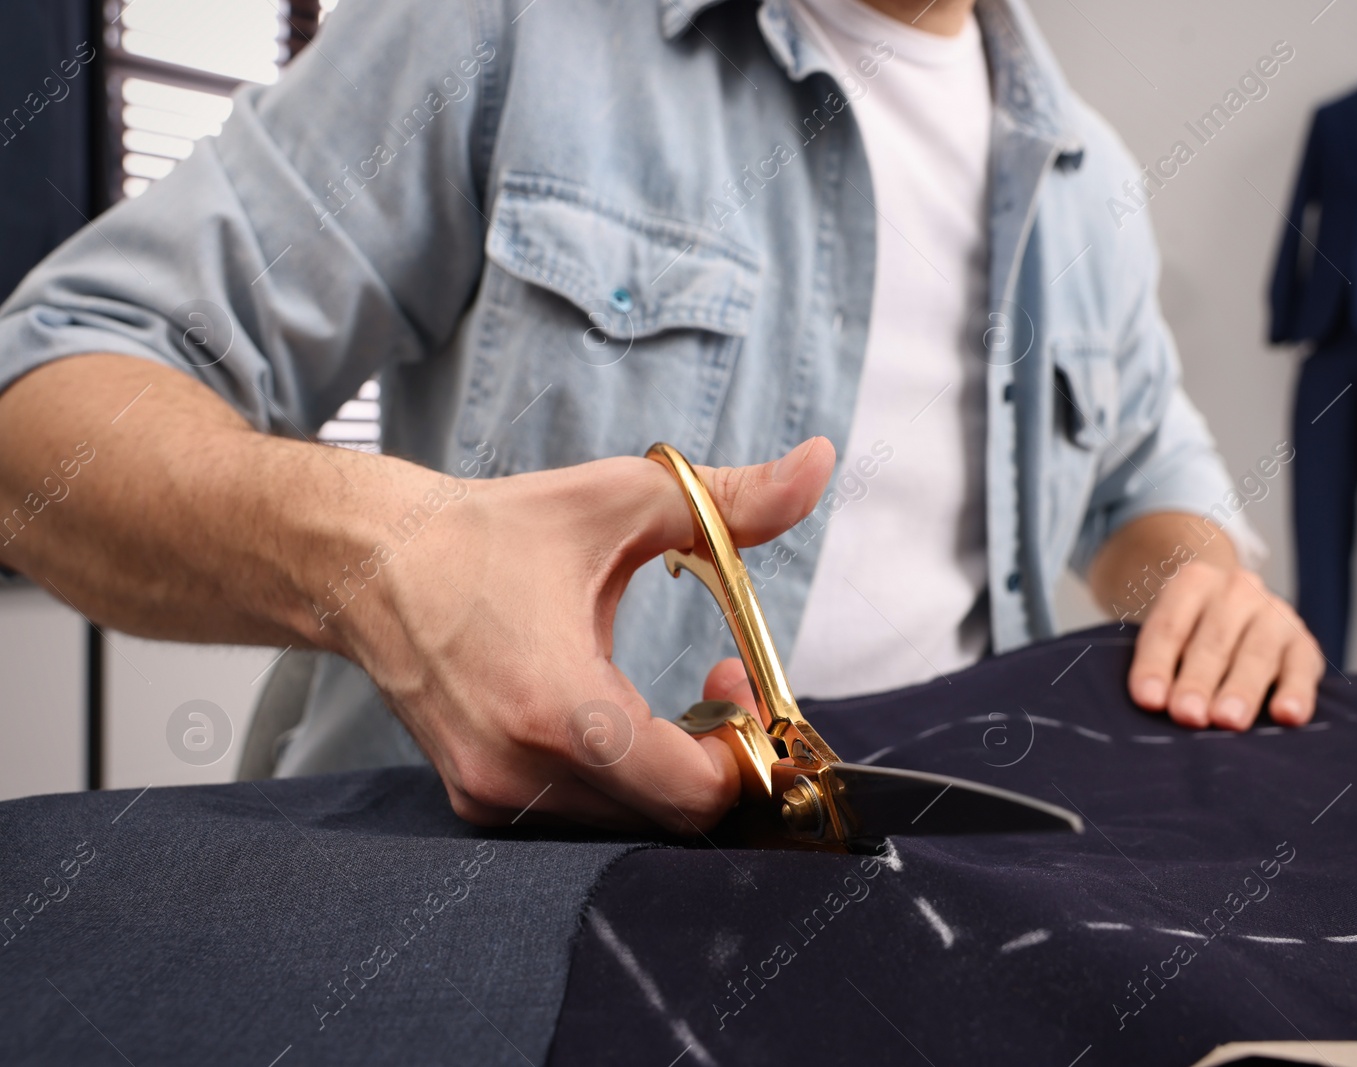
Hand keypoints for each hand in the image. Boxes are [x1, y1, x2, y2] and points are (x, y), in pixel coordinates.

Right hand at [329, 438, 834, 830]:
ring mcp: (494, 795)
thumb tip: (821, 463)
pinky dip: (618, 778)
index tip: (740, 681)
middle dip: (716, 757)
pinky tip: (611, 714)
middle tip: (719, 683)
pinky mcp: (477, 800)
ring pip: (627, 822)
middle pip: (670, 817)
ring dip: (668, 770)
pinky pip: (579, 815)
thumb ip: (735, 500)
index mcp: (562, 708)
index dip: (746, 751)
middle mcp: (522, 771)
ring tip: (665, 697)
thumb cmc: (495, 531)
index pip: (695, 792)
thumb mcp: (621, 502)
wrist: (371, 562)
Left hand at [1127, 561, 1322, 729]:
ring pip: (1257, 654)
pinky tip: (1288, 716)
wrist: (1236, 613)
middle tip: (1188, 716)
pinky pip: (1302, 668)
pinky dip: (1296, 693)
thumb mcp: (1166, 636)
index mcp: (1192, 583)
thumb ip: (1159, 663)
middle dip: (1198, 681)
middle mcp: (1236, 591)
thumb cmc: (1188, 635)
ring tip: (1228, 720)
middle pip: (1214, 640)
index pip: (1169, 627)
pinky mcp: (1304, 643)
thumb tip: (1154, 704)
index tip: (1149, 700)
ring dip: (1241, 690)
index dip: (1157, 664)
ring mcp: (1274, 614)